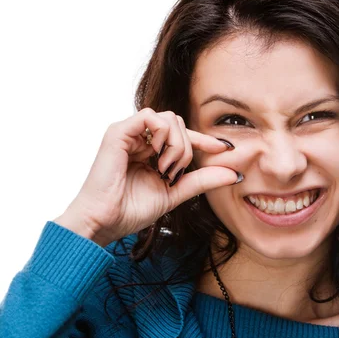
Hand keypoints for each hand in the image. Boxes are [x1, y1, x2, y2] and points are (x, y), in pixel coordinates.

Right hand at [55, 108, 238, 246]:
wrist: (105, 222)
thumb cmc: (131, 210)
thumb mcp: (175, 193)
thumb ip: (201, 180)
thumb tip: (233, 173)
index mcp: (150, 152)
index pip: (182, 136)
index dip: (204, 140)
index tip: (224, 149)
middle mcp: (139, 139)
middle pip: (179, 124)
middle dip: (186, 148)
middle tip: (174, 173)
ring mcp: (128, 134)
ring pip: (169, 119)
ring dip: (176, 144)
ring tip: (164, 168)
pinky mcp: (118, 132)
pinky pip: (149, 116)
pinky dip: (161, 133)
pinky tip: (157, 154)